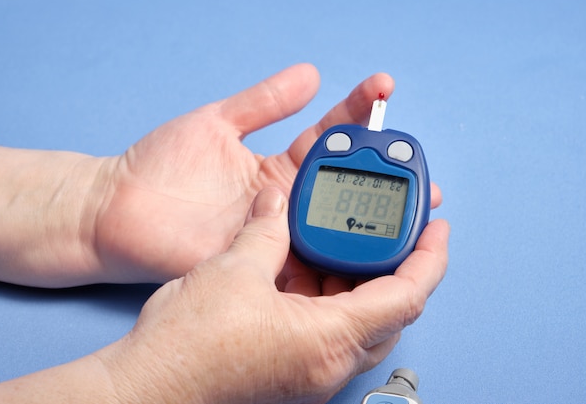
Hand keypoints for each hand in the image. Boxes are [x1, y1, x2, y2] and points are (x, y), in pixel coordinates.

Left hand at [93, 63, 441, 282]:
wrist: (116, 210)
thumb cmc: (158, 166)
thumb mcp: (216, 122)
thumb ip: (263, 102)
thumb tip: (310, 74)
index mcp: (276, 168)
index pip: (328, 140)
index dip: (359, 115)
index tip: (386, 90)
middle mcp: (282, 204)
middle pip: (344, 193)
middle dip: (385, 184)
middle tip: (423, 178)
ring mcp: (272, 236)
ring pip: (331, 232)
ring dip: (371, 227)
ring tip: (411, 218)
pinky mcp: (255, 264)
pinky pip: (300, 265)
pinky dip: (333, 263)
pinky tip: (365, 261)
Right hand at [98, 188, 449, 403]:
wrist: (150, 387)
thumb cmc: (189, 343)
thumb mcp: (234, 269)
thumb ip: (268, 229)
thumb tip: (277, 201)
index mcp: (329, 339)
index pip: (406, 296)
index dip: (428, 258)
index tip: (436, 228)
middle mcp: (329, 364)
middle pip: (390, 313)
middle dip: (397, 269)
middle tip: (393, 232)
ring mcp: (311, 373)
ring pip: (361, 324)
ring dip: (361, 284)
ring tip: (348, 245)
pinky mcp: (292, 372)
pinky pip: (331, 332)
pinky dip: (332, 299)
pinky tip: (310, 271)